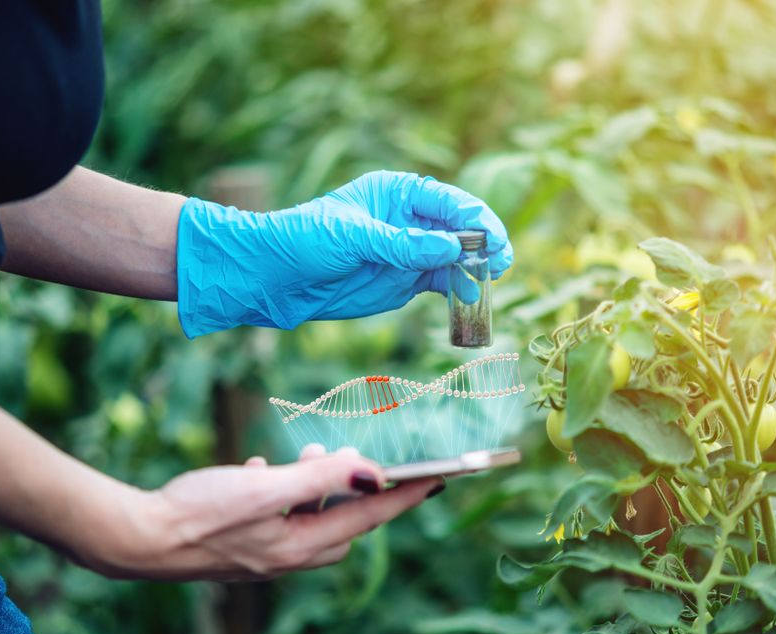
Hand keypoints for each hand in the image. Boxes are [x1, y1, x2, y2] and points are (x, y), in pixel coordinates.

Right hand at [104, 446, 441, 580]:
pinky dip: (282, 493)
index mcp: (301, 544)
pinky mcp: (241, 543)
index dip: (405, 495)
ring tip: (304, 457)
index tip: (437, 479)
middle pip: (344, 524)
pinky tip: (260, 472)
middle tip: (352, 458)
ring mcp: (264, 552)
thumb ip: (318, 479)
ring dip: (316, 488)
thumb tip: (370, 470)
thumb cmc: (199, 514)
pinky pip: (277, 517)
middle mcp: (288, 555)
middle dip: (357, 491)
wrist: (137, 539)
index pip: (371, 516)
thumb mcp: (265, 489)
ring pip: (310, 520)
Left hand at [176, 170, 511, 337]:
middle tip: (503, 261)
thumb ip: (403, 244)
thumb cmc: (303, 241)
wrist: (273, 279)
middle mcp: (411, 220)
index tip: (492, 239)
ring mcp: (411, 252)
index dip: (475, 219)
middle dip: (484, 243)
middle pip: (460, 229)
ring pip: (457, 258)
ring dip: (476, 269)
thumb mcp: (353, 238)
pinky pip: (443, 284)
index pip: (448, 202)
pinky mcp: (407, 282)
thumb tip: (450, 249)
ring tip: (493, 281)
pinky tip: (472, 298)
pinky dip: (460, 291)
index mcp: (398, 193)